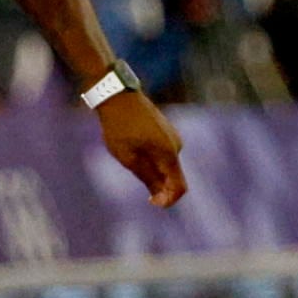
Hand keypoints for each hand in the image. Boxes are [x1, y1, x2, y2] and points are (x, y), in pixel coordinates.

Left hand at [93, 82, 185, 208]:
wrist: (118, 95)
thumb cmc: (120, 126)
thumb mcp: (128, 157)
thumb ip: (147, 178)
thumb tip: (160, 196)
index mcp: (169, 154)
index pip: (180, 188)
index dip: (169, 201)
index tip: (152, 202)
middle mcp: (176, 145)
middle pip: (173, 177)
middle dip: (158, 185)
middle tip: (132, 172)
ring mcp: (173, 136)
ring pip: (167, 165)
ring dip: (152, 170)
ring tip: (129, 154)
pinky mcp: (167, 131)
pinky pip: (164, 153)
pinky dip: (151, 159)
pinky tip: (132, 146)